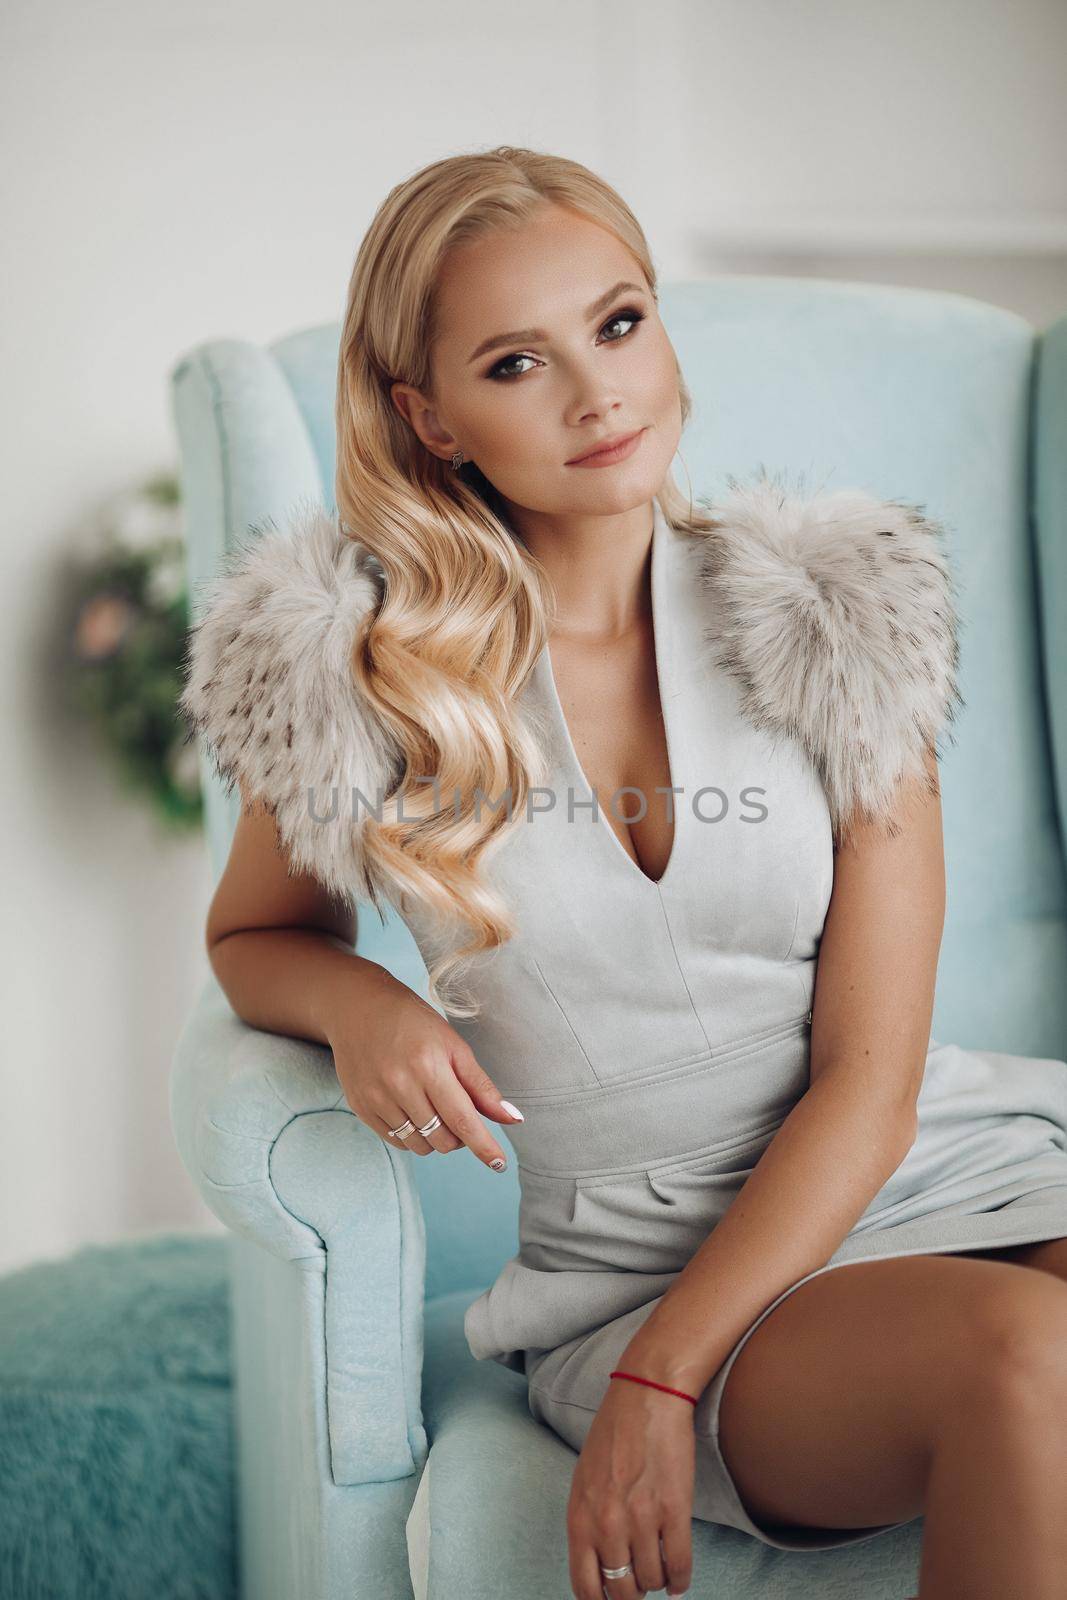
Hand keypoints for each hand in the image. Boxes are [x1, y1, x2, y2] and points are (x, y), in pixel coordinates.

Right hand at [326, 965, 522, 1170]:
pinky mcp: (360, 1107)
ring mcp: (376, 1098)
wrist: (359, 1008)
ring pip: (420, 1145)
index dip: (483, 1146)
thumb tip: (512, 1119)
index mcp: (428, 1066)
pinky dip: (413, 1136)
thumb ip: (481, 1087)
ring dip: (436, 1139)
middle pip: (442, 1139)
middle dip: (460, 1137)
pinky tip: (414, 1112)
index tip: (499, 1164)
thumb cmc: (414, 1023)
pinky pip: (396, 1141)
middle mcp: (399, 1085)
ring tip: (435, 1111)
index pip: (462, 1120)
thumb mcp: (454, 1046)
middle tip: (460, 1114)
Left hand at [566, 1376, 694, 1599]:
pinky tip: (679, 1580)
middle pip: (621, 1591)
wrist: (647, 1396)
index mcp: (580, 1516)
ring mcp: (641, 1519)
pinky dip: (681, 1581)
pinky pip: (679, 1566)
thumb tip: (599, 1567)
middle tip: (638, 1586)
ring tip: (659, 1572)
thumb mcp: (584, 1480)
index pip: (584, 1586)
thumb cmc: (614, 1434)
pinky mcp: (674, 1511)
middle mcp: (607, 1524)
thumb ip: (587, 1523)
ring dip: (656, 1582)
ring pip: (651, 1580)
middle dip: (631, 1594)